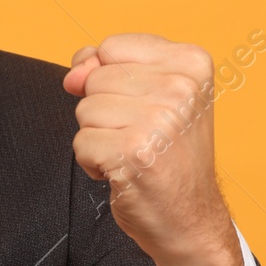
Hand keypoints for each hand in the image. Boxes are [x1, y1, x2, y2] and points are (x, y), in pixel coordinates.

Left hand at [64, 33, 245, 265]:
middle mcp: (181, 87)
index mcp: (192, 62)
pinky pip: (81, 143)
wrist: (190, 219)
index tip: (144, 105)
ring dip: (98, 137)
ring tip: (134, 153)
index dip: (110, 78)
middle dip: (104, 110)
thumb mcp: (150, 95)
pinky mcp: (135, 153)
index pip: (111, 47)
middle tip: (141, 136)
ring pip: (84, 110)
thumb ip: (106, 67)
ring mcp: (159, 120)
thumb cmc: (167, 154)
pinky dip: (93, 162)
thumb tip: (74, 73)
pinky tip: (125, 172)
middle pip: (95, 78)